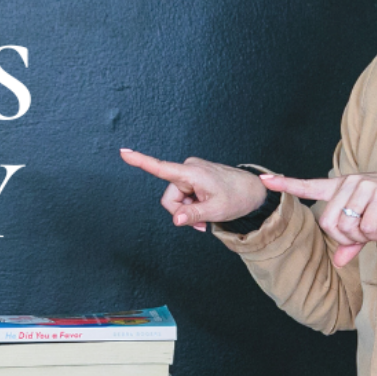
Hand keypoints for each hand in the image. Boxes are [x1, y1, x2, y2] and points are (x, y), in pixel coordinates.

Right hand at [120, 149, 268, 232]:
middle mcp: (188, 169)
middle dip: (180, 212)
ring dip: (187, 211)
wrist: (253, 191)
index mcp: (192, 173)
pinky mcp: (193, 177)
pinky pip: (183, 196)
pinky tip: (203, 210)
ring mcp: (190, 173)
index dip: (141, 161)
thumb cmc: (238, 198)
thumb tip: (176, 219)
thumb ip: (193, 215)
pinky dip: (191, 206)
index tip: (124, 152)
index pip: (161, 168)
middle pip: (169, 197)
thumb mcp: (216, 211)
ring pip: (175, 199)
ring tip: (205, 217)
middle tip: (199, 223)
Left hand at [259, 170, 376, 266]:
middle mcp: (349, 183)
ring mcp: (363, 186)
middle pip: (328, 223)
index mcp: (342, 187)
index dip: (285, 184)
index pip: (309, 185)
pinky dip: (375, 234)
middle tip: (365, 236)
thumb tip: (338, 262)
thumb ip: (351, 243)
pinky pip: (364, 228)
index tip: (264, 181)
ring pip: (345, 227)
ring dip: (362, 237)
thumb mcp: (370, 227)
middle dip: (345, 238)